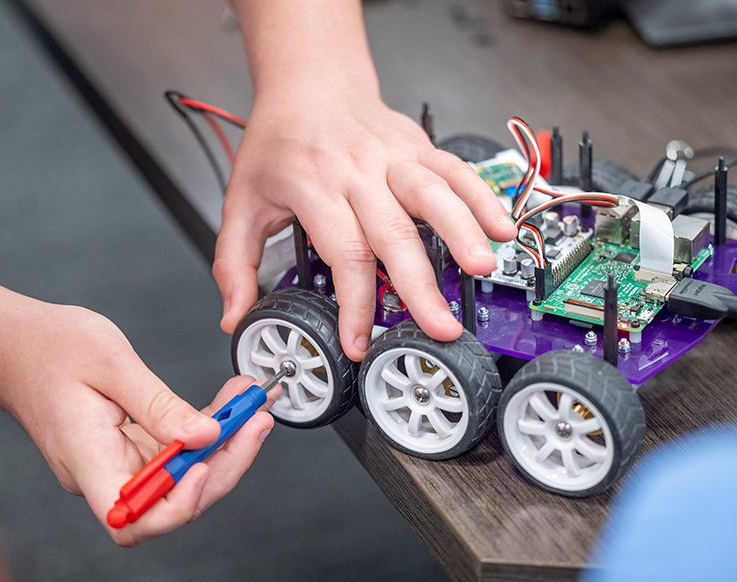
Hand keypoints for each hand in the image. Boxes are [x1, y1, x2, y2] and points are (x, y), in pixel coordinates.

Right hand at [0, 302, 275, 546]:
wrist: (14, 342)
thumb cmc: (48, 347)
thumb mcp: (110, 362)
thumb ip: (158, 403)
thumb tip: (204, 435)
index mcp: (85, 458)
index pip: (132, 519)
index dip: (176, 506)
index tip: (206, 466)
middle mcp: (102, 471)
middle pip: (171, 500)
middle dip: (224, 465)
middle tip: (257, 420)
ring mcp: (117, 462)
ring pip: (181, 477)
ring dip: (224, 446)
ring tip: (254, 406)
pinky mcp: (129, 448)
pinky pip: (176, 452)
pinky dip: (208, 432)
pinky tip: (232, 404)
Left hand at [214, 90, 516, 361]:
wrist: (309, 85)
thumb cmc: (279, 142)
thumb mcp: (241, 201)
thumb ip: (234, 263)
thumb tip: (236, 316)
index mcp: (313, 187)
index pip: (343, 253)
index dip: (355, 304)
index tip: (360, 342)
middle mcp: (357, 171)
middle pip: (395, 233)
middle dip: (420, 285)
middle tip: (440, 325)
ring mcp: (393, 156)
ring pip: (434, 195)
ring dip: (462, 232)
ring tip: (481, 269)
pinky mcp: (419, 147)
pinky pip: (457, 171)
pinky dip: (482, 197)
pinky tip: (502, 227)